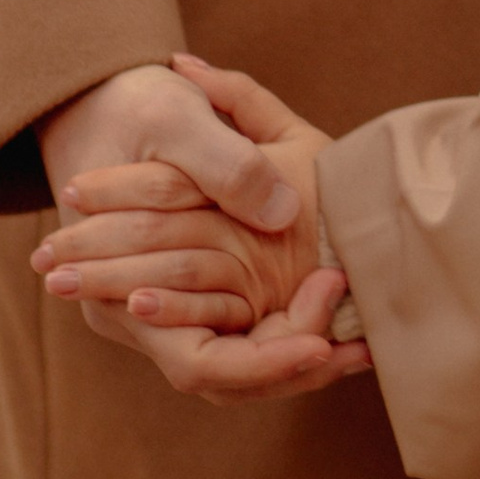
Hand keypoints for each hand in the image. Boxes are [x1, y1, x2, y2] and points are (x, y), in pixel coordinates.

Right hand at [32, 55, 371, 401]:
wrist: (113, 101)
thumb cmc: (138, 109)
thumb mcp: (174, 119)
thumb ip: (225, 164)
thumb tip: (279, 212)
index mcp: (124, 294)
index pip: (199, 363)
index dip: (260, 364)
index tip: (319, 343)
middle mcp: (146, 318)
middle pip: (230, 377)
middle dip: (296, 365)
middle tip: (358, 346)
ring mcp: (180, 307)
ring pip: (247, 365)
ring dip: (305, 357)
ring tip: (366, 348)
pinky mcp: (211, 290)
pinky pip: (256, 335)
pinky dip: (300, 335)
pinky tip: (355, 333)